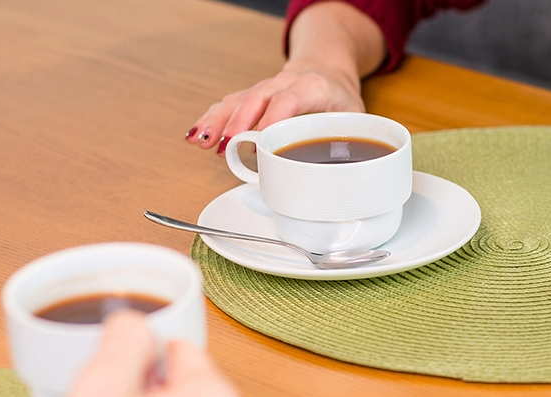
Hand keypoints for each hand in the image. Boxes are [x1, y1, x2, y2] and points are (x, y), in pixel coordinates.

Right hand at [186, 60, 364, 153]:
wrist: (325, 69)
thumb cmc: (339, 97)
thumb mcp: (355, 117)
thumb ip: (348, 140)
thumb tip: (341, 174)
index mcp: (312, 87)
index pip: (288, 100)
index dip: (272, 119)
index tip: (259, 142)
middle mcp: (284, 83)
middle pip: (255, 98)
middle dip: (237, 123)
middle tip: (223, 147)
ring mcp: (264, 88)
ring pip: (237, 100)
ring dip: (216, 122)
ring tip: (199, 142)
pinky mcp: (251, 96)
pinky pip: (228, 105)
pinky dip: (211, 120)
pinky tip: (195, 135)